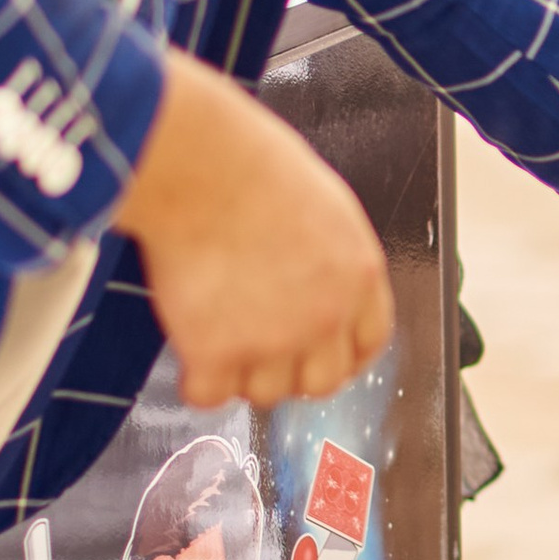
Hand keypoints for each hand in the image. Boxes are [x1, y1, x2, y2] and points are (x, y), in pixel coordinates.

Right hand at [115, 54, 393, 411]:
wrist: (199, 165)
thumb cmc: (248, 163)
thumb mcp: (322, 204)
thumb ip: (329, 256)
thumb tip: (316, 280)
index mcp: (357, 275)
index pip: (369, 342)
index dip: (343, 354)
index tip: (323, 355)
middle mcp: (325, 316)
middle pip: (322, 381)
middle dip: (292, 371)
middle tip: (260, 349)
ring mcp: (273, 339)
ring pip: (264, 393)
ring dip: (241, 373)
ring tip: (216, 333)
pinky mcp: (216, 351)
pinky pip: (209, 396)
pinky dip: (196, 381)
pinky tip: (189, 354)